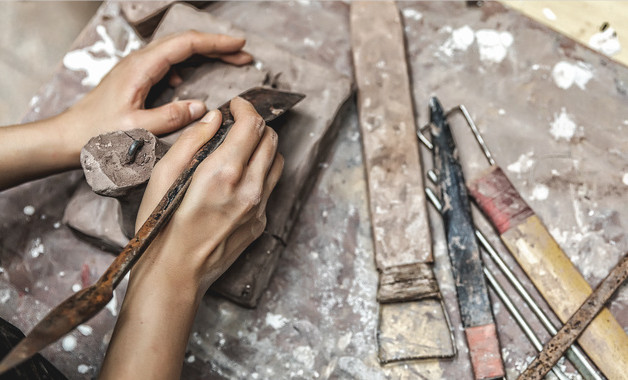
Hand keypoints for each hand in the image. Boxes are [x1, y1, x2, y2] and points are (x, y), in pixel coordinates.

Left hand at [61, 30, 251, 159]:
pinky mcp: (136, 79)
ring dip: (205, 55)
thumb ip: (171, 117)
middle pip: (185, 43)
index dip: (215, 42)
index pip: (185, 44)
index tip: (239, 44)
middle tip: (244, 55)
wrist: (66, 137)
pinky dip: (189, 68)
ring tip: (230, 63)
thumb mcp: (137, 129)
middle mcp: (139, 62)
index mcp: (141, 68)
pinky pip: (168, 65)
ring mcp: (137, 69)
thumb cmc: (95, 134)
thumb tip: (201, 107)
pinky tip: (192, 83)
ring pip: (178, 52)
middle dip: (217, 46)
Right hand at [100, 97, 281, 379]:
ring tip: (243, 146)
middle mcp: (249, 189)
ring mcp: (259, 208)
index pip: (252, 126)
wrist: (174, 274)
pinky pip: (271, 187)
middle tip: (238, 122)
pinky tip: (241, 176)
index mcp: (223, 173)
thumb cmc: (159, 226)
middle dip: (256, 124)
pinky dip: (261, 172)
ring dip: (264, 146)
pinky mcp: (260, 223)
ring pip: (277, 162)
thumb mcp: (163, 176)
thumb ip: (192, 141)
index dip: (246, 108)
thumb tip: (215, 117)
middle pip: (270, 140)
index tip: (236, 105)